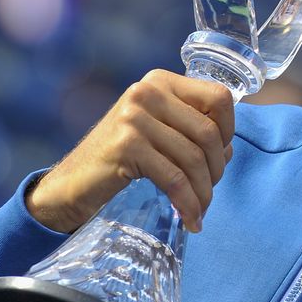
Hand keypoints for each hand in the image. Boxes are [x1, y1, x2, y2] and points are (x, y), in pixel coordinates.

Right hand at [27, 69, 233, 232]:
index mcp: (160, 81)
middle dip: (216, 169)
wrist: (71, 184)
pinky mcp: (127, 145)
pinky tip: (190, 220)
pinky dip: (188, 203)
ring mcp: (135, 117)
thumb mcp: (157, 135)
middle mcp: (147, 91)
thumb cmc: (119, 159)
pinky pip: (174, 178)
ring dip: (203, 192)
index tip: (221, 158)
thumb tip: (230, 149)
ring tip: (199, 211)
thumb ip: (192, 133)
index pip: (218, 97)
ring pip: (193, 158)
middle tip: (207, 194)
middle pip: (208, 132)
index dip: (229, 130)